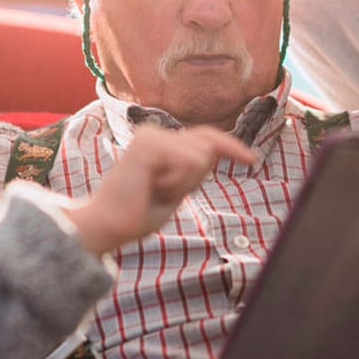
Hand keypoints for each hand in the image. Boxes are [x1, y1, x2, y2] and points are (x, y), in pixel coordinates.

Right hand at [68, 125, 255, 254]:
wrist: (106, 225)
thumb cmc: (137, 213)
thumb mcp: (175, 190)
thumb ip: (191, 170)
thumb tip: (211, 152)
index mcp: (161, 143)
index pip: (205, 137)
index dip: (231, 146)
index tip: (252, 160)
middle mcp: (155, 133)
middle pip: (207, 148)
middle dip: (194, 179)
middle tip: (161, 193)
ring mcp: (151, 135)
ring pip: (199, 158)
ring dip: (183, 184)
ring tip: (153, 190)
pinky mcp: (148, 143)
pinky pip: (187, 163)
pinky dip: (175, 183)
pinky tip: (150, 186)